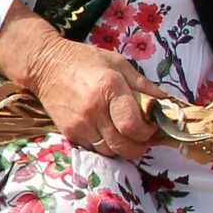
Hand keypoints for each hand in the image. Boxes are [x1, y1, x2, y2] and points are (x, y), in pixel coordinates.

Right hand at [0, 9, 160, 159]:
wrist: (45, 65)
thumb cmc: (85, 60)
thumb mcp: (118, 64)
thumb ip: (143, 85)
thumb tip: (166, 102)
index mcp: (109, 88)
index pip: (133, 126)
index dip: (147, 132)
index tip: (151, 126)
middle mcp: (93, 110)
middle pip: (123, 145)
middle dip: (139, 146)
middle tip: (143, 137)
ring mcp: (79, 124)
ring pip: (110, 151)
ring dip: (123, 148)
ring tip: (127, 136)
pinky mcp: (69, 132)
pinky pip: (94, 149)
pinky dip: (105, 146)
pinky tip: (108, 133)